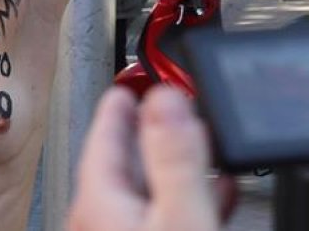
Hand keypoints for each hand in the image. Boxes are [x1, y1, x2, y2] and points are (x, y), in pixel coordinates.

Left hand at [69, 86, 231, 230]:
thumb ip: (174, 158)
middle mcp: (100, 223)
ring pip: (143, 194)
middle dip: (145, 135)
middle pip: (119, 166)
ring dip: (169, 168)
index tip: (123, 90)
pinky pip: (161, 219)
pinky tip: (210, 199)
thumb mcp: (180, 215)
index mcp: (98, 204)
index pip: (101, 141)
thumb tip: (165, 100)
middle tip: (158, 111)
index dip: (115, 111)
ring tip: (193, 147)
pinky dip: (182, 200)